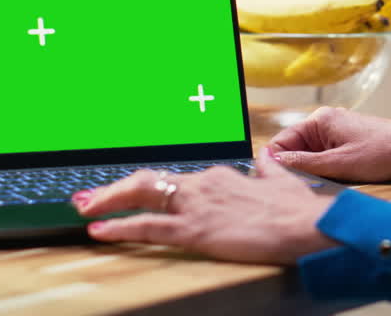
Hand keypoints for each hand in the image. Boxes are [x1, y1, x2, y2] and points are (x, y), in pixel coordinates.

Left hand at [72, 147, 336, 264]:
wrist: (306, 225)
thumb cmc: (298, 210)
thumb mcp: (280, 183)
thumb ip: (266, 172)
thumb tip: (266, 158)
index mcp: (220, 176)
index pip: (176, 179)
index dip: (148, 185)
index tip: (130, 190)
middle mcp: (203, 184)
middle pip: (148, 180)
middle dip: (114, 188)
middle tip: (86, 196)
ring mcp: (197, 205)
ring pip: (141, 196)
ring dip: (107, 201)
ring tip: (83, 208)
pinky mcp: (195, 229)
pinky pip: (147, 226)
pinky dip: (119, 227)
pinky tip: (99, 231)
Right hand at [268, 106, 390, 181]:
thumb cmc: (383, 154)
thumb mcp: (339, 164)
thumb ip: (304, 164)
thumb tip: (274, 162)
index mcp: (320, 120)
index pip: (281, 142)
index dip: (278, 164)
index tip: (279, 183)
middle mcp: (325, 122)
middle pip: (295, 150)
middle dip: (297, 169)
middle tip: (305, 189)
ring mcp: (337, 132)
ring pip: (310, 156)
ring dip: (313, 172)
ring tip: (326, 184)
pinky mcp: (347, 143)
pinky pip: (325, 158)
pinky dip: (327, 170)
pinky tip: (337, 180)